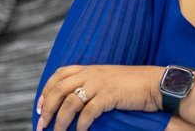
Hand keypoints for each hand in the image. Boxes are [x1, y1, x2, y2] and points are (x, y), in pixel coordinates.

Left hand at [37, 65, 160, 130]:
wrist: (155, 83)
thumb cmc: (133, 85)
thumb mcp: (107, 79)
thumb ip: (91, 84)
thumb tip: (75, 99)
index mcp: (89, 68)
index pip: (58, 75)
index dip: (45, 91)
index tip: (39, 107)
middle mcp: (91, 74)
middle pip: (58, 90)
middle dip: (46, 109)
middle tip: (41, 124)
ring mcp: (99, 84)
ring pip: (69, 103)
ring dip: (60, 121)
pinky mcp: (109, 95)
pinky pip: (87, 112)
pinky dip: (80, 125)